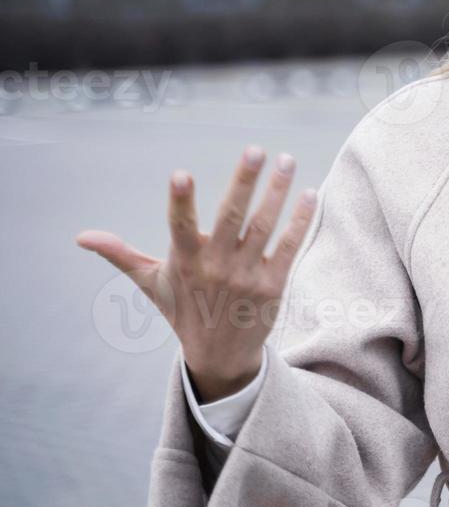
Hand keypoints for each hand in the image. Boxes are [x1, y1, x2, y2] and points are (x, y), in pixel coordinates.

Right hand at [75, 145, 316, 401]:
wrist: (221, 357)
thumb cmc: (184, 310)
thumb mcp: (152, 283)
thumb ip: (121, 255)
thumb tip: (81, 236)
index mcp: (185, 262)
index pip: (180, 226)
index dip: (180, 201)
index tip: (181, 173)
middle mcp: (216, 268)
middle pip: (232, 217)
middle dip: (244, 182)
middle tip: (255, 149)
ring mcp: (247, 276)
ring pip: (265, 226)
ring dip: (278, 192)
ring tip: (287, 161)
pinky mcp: (274, 285)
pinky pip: (289, 246)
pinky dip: (300, 220)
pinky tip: (309, 194)